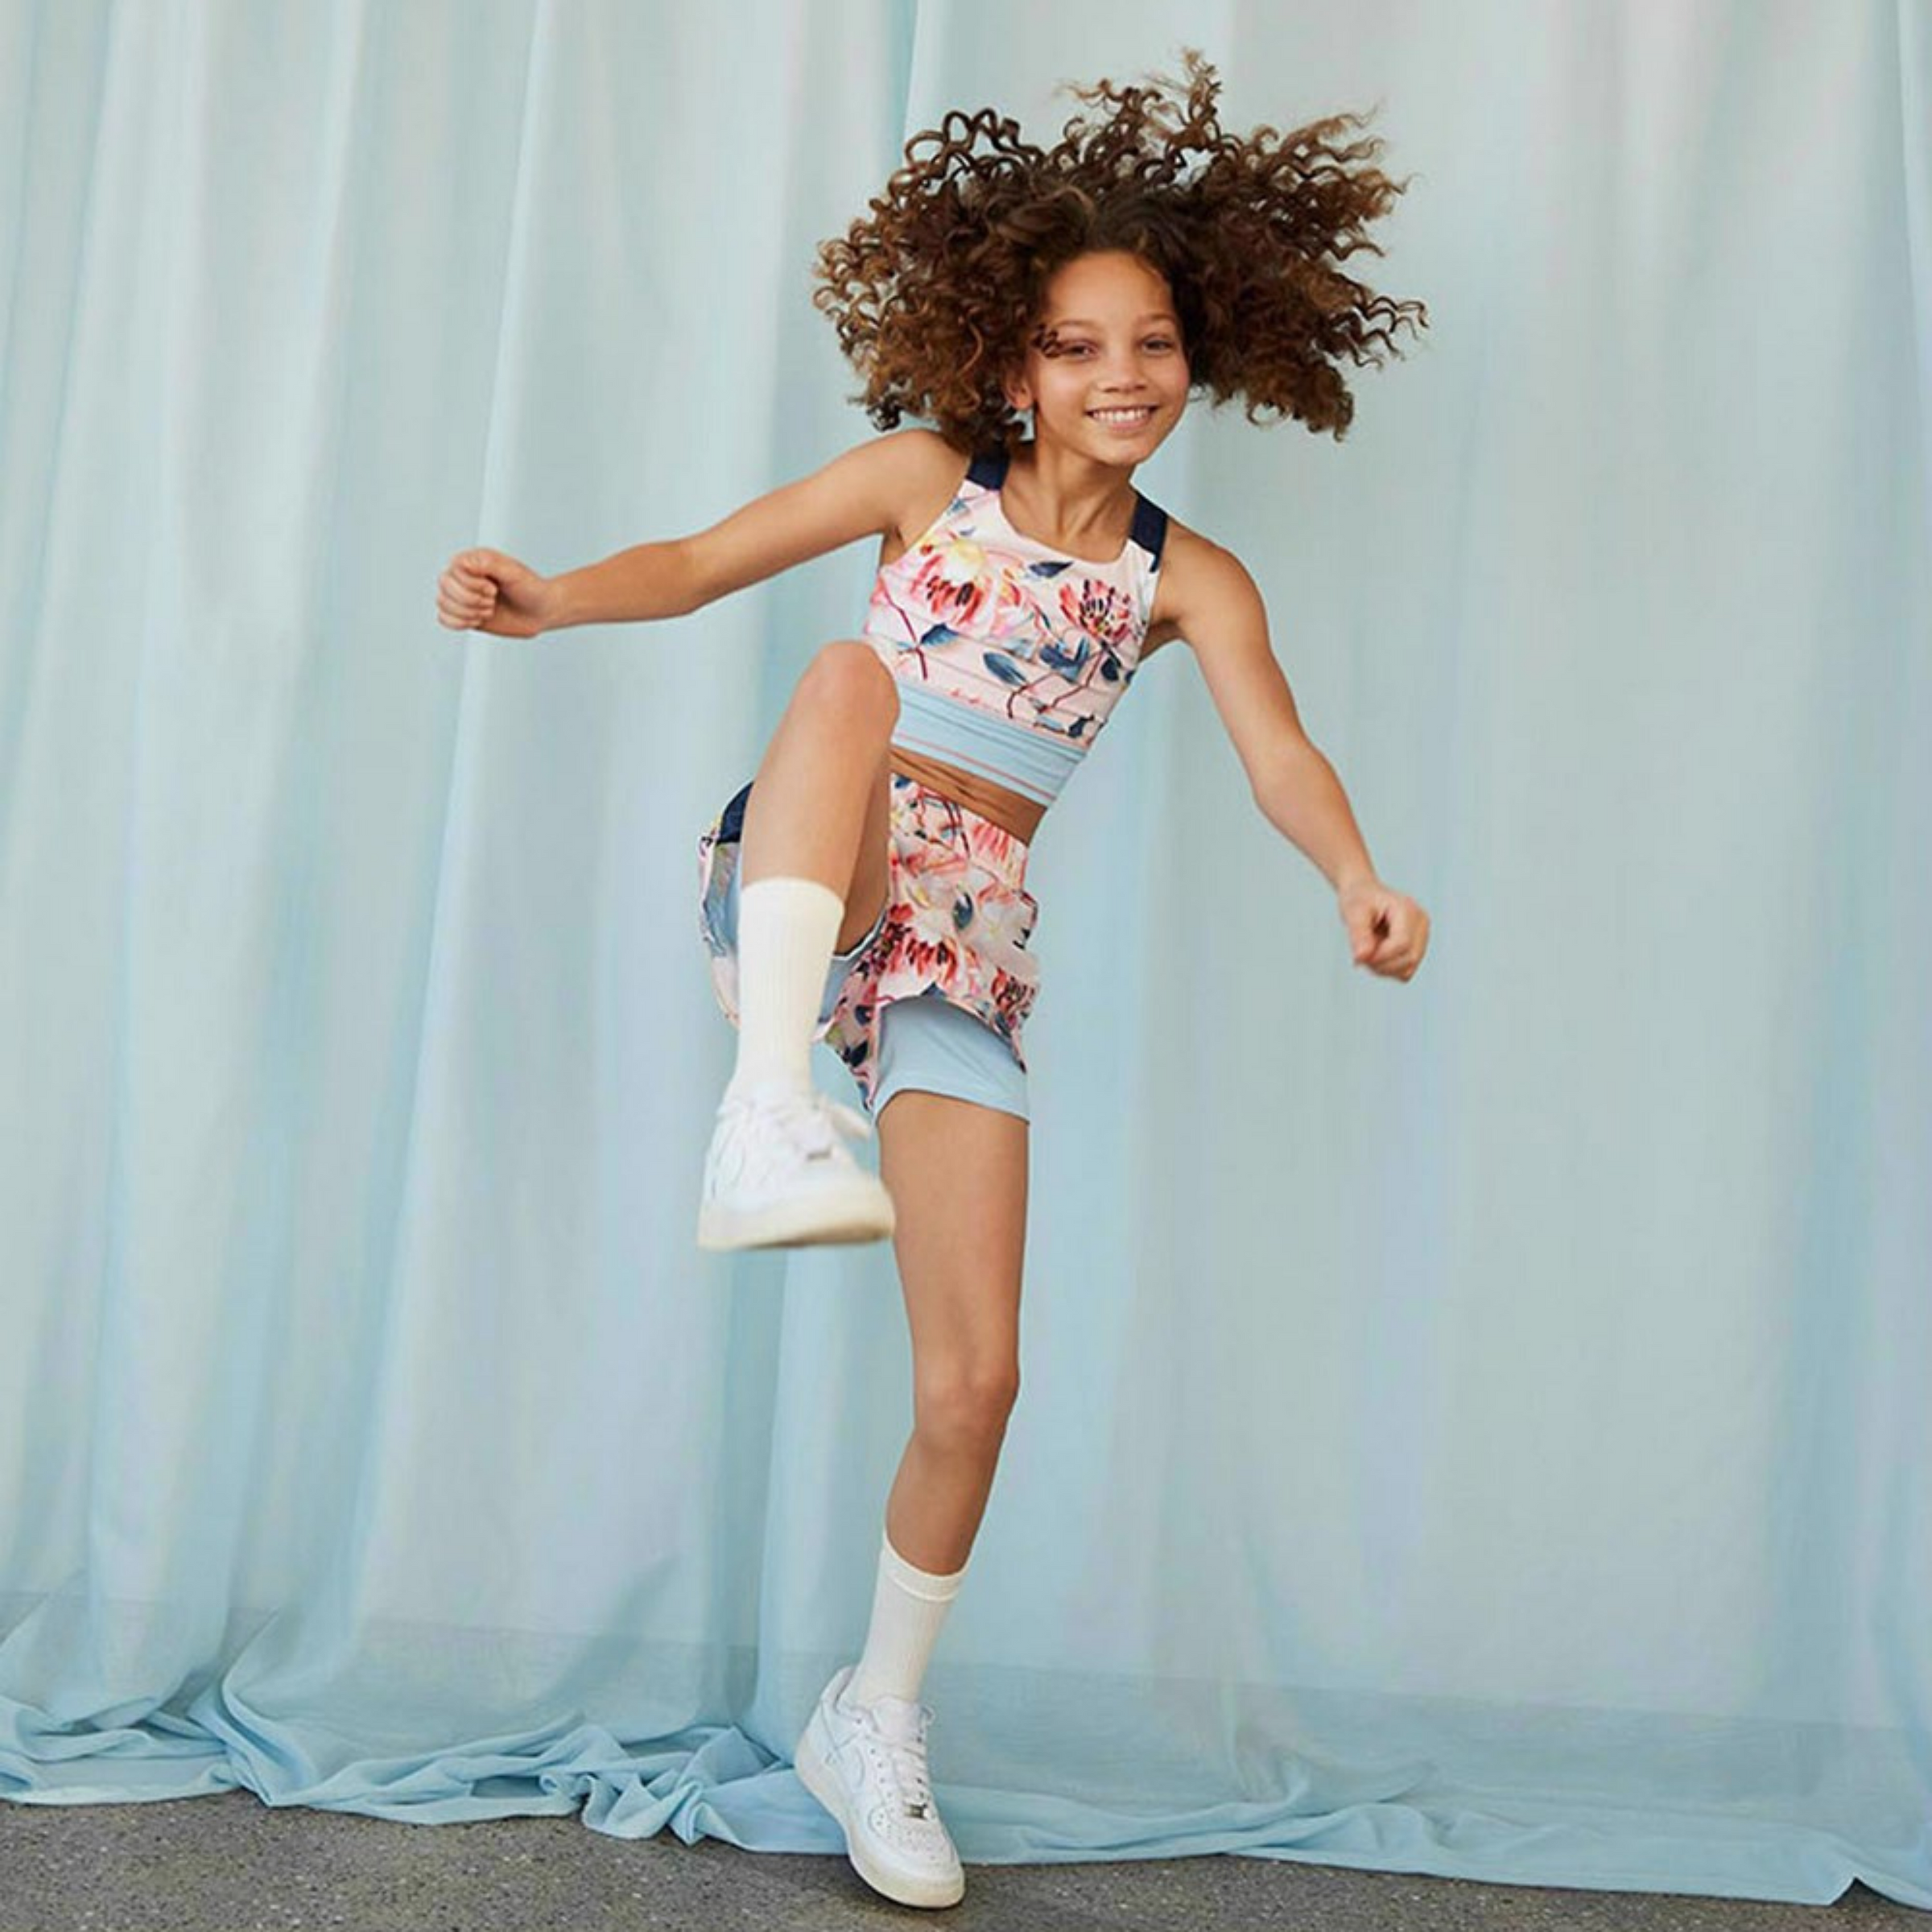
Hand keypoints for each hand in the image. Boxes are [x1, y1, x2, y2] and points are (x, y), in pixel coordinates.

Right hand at [435, 547, 554, 637]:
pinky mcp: (464, 613)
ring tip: (488, 610)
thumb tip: (465, 563)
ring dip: (467, 612)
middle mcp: (464, 575)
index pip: (452, 570)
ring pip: (442, 603)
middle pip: (444, 586)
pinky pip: (443, 618)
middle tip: (492, 601)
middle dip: (469, 600)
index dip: (471, 585)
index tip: (493, 589)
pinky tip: (478, 620)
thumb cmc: (531, 589)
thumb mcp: (515, 573)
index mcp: (474, 560)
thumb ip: (490, 564)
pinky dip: (459, 623)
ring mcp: (462, 595)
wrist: (541, 612)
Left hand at [1337, 877, 1428, 980]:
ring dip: (1383, 969)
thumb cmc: (1359, 899)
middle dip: (1380, 964)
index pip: (1402, 944)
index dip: (1379, 956)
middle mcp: (1421, 923)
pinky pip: (1405, 972)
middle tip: (1360, 954)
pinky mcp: (1417, 948)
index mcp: (1409, 910)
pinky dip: (1388, 970)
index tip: (1358, 956)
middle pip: (1409, 959)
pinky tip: (1376, 955)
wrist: (1364, 893)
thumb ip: (1358, 934)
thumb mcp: (1353, 912)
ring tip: (1367, 952)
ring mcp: (1422, 937)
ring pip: (1408, 969)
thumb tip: (1361, 958)